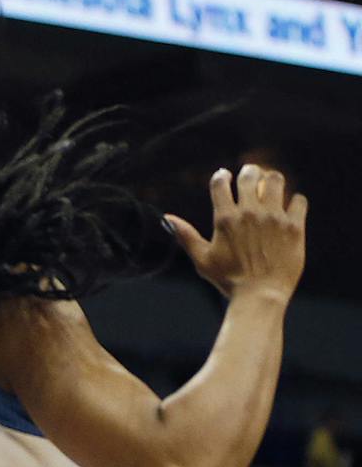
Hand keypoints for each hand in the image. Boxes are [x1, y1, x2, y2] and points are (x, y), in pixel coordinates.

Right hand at [166, 164, 305, 300]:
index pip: (221, 184)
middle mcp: (250, 213)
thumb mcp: (202, 259)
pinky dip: (295, 201)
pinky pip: (299, 200)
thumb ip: (186, 236)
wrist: (260, 295)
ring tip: (271, 184)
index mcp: (225, 219)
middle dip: (249, 171)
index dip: (222, 176)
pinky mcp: (294, 226)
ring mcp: (274, 218)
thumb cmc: (229, 280)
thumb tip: (167, 218)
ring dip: (272, 179)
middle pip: (250, 176)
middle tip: (251, 173)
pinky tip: (290, 208)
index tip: (225, 176)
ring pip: (277, 181)